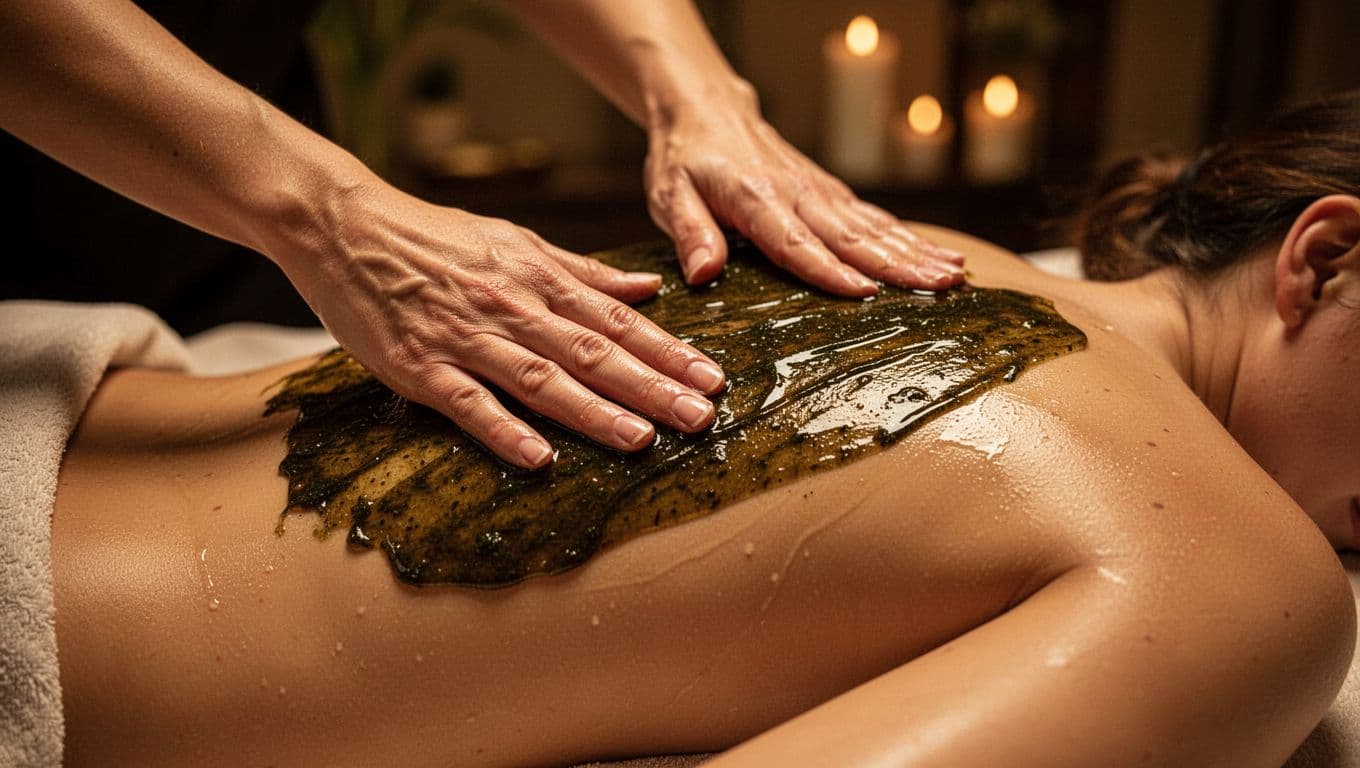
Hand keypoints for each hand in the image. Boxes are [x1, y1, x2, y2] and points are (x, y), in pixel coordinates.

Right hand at [280, 185, 724, 468]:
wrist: (343, 225)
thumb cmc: (432, 237)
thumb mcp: (515, 242)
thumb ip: (582, 272)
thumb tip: (645, 290)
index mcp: (537, 277)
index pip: (616, 320)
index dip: (667, 351)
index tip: (712, 378)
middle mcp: (510, 307)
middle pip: (591, 352)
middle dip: (650, 386)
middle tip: (700, 417)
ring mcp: (464, 338)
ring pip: (539, 378)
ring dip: (593, 411)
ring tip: (641, 439)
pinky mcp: (418, 367)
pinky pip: (466, 403)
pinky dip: (502, 429)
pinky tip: (537, 457)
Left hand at [644, 83, 964, 295]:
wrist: (705, 110)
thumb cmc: (685, 160)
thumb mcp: (669, 197)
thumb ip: (690, 234)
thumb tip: (701, 273)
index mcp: (757, 200)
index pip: (796, 243)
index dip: (828, 269)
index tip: (863, 292)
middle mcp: (797, 194)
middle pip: (852, 236)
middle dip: (897, 264)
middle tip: (939, 286)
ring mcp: (818, 191)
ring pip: (873, 227)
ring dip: (915, 251)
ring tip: (954, 274)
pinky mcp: (828, 192)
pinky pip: (872, 218)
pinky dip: (907, 237)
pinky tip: (936, 255)